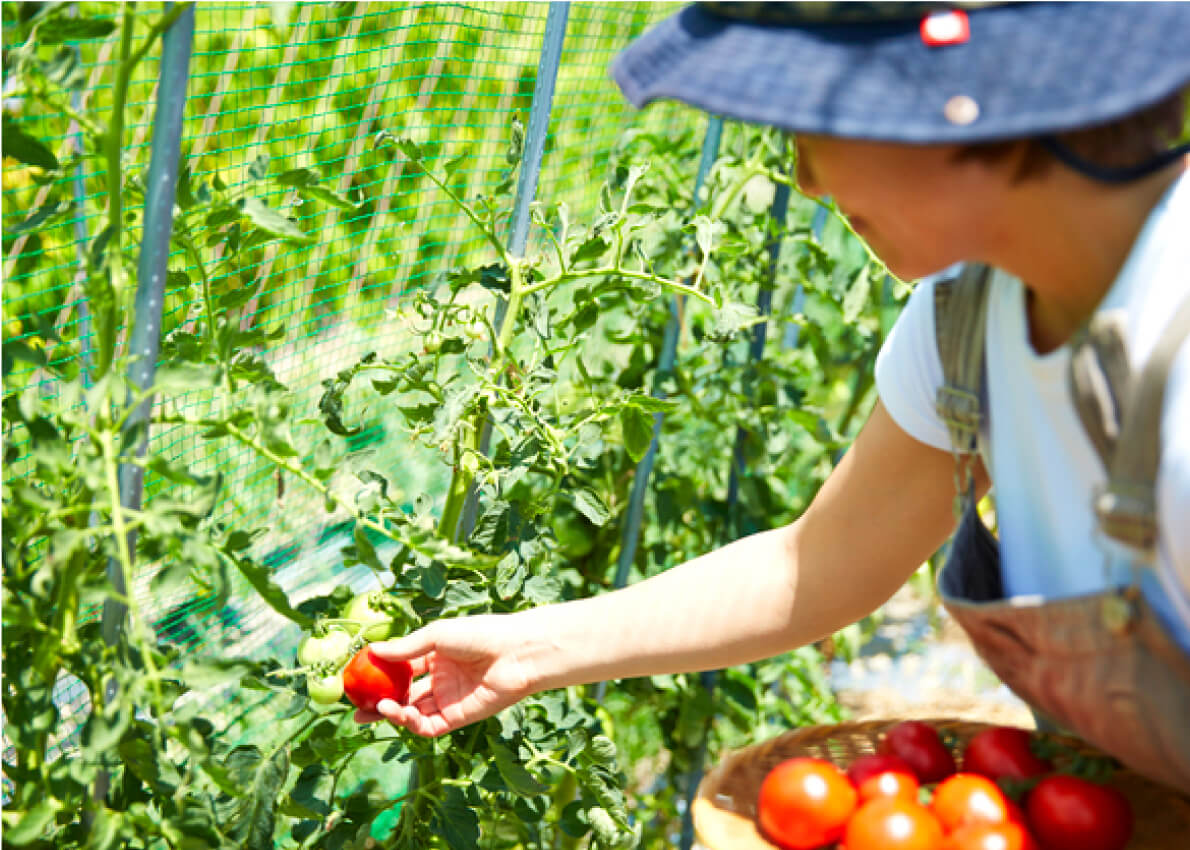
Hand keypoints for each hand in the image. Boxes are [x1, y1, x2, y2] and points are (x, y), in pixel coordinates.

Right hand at [354, 614, 539, 736]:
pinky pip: (430, 725)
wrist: (516, 652)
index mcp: (437, 656)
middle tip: (356, 709)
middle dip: (380, 704)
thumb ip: (406, 649)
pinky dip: (412, 723)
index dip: (381, 676)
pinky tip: (400, 713)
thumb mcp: (437, 635)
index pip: (403, 669)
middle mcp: (441, 679)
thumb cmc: (480, 634)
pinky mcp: (459, 717)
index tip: (358, 678)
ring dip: (394, 713)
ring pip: (414, 712)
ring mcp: (449, 699)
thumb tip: (372, 651)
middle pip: (405, 695)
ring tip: (378, 708)